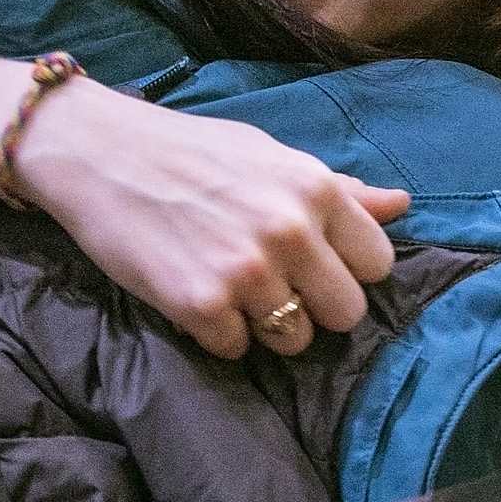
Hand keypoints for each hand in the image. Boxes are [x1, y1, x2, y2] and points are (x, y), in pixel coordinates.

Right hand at [16, 81, 410, 359]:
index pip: (378, 263)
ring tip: (231, 289)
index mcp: (315, 189)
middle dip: (316, 307)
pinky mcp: (199, 305)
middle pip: (347, 314)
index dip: (348, 269)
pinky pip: (236, 350)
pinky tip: (195, 295)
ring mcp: (245, 272)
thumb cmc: (189, 151)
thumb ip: (336, 189)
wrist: (98, 153)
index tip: (315, 263)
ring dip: (266, 325)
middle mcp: (289, 231)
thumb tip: (401, 204)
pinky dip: (218, 334)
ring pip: (294, 340)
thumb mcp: (269, 155)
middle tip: (275, 286)